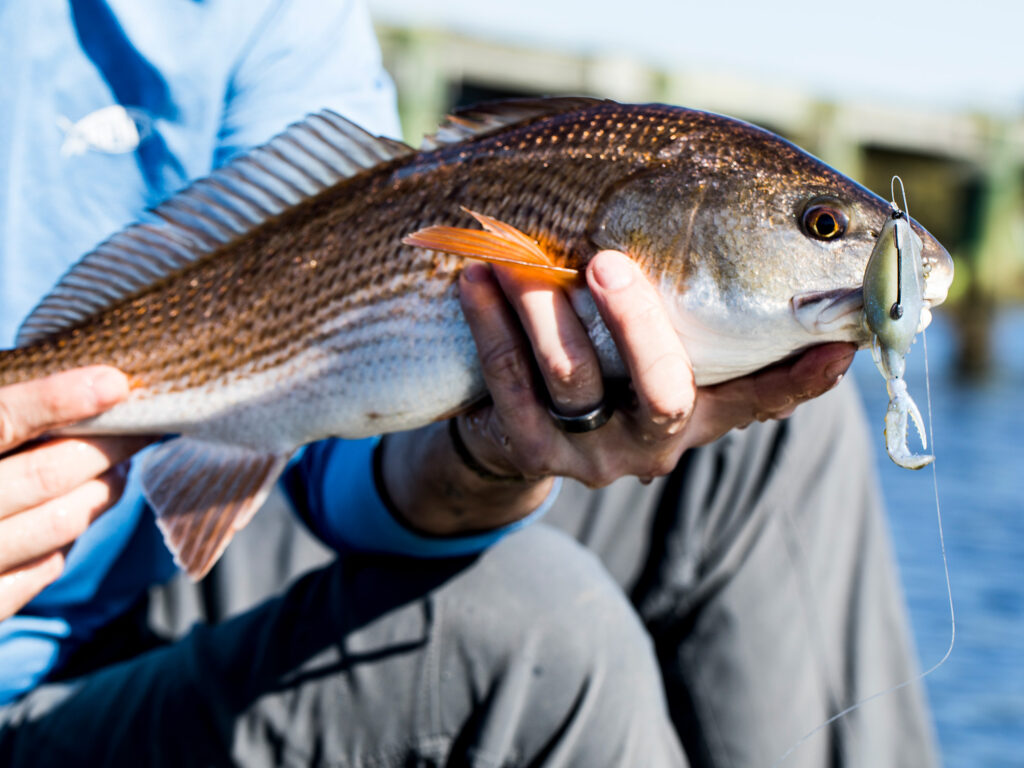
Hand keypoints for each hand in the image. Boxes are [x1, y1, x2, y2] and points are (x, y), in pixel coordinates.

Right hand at [0, 367, 149, 620]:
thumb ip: (4, 419)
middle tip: (141, 426)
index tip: (114, 382)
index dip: (55, 399)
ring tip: (117, 467)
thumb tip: (83, 387)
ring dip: (102, 490)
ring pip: (59, 523)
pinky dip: (68, 537)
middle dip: (107, 447)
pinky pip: (44, 568)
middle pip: (45, 475)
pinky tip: (74, 513)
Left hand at [381, 251, 854, 534]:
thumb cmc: (600, 360)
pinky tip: (476, 278)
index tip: (840, 340)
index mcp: (700, 410)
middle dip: (639, 325)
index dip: (801, 376)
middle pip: (664, 392)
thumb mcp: (650, 342)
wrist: (517, 433)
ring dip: (542, 308)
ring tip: (515, 255)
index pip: (761, 397)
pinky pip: (510, 384)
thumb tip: (728, 212)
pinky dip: (491, 325)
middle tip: (608, 263)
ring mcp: (595, 453)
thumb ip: (686, 303)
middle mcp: (656, 441)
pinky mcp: (534, 451)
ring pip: (573, 380)